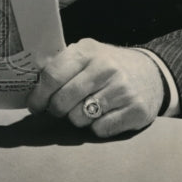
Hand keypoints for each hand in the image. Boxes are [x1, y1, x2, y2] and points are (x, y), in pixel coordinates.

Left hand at [26, 38, 163, 137]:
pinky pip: (100, 130)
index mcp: (87, 51)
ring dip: (77, 119)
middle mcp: (105, 68)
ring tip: (85, 108)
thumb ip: (62, 65)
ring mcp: (122, 90)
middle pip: (63, 101)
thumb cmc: (107, 66)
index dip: (38, 95)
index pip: (52, 76)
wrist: (151, 73)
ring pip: (79, 118)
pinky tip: (103, 115)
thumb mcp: (86, 54)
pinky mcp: (135, 111)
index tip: (34, 106)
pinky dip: (96, 127)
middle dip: (56, 110)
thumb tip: (30, 85)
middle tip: (59, 109)